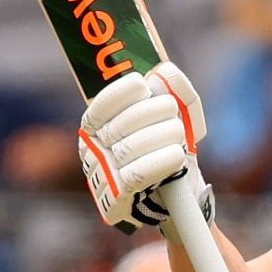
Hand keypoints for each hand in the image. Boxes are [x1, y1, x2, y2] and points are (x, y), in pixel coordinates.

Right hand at [77, 64, 211, 230]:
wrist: (176, 197)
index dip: (119, 93)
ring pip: (130, 149)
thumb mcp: (177, 118)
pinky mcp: (117, 200)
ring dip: (162, 135)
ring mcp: (103, 177)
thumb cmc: (170, 149)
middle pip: (120, 125)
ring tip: (178, 133)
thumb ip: (177, 91)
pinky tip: (177, 155)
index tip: (142, 84)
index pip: (100, 107)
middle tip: (171, 110)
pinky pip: (137, 175)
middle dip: (151, 111)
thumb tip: (166, 71)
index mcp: (97, 127)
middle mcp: (93, 151)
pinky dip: (161, 160)